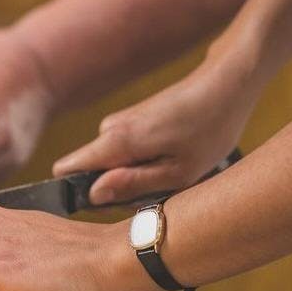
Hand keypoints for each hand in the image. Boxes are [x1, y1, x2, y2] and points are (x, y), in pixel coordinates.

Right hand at [53, 67, 256, 204]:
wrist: (226, 84)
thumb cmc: (210, 127)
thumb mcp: (178, 171)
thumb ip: (133, 185)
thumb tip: (94, 195)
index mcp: (116, 141)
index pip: (65, 169)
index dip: (77, 193)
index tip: (110, 206)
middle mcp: (110, 129)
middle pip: (92, 173)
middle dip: (119, 190)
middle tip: (161, 189)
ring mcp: (120, 122)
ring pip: (112, 164)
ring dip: (138, 177)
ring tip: (175, 170)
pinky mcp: (133, 121)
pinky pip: (125, 154)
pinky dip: (147, 163)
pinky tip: (176, 157)